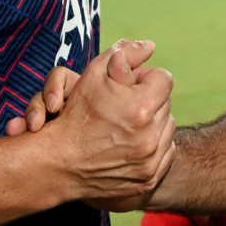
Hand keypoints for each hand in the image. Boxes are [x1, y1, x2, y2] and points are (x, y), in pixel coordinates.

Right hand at [20, 40, 175, 209]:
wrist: (58, 164)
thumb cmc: (74, 115)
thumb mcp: (93, 74)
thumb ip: (124, 53)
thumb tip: (150, 46)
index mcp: (140, 107)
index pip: (163, 79)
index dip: (144, 78)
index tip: (129, 85)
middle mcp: (150, 136)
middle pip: (165, 103)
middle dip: (148, 100)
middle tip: (124, 104)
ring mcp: (151, 160)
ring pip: (167, 127)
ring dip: (152, 122)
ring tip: (127, 123)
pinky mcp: (149, 179)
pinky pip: (165, 153)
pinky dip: (153, 145)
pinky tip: (131, 142)